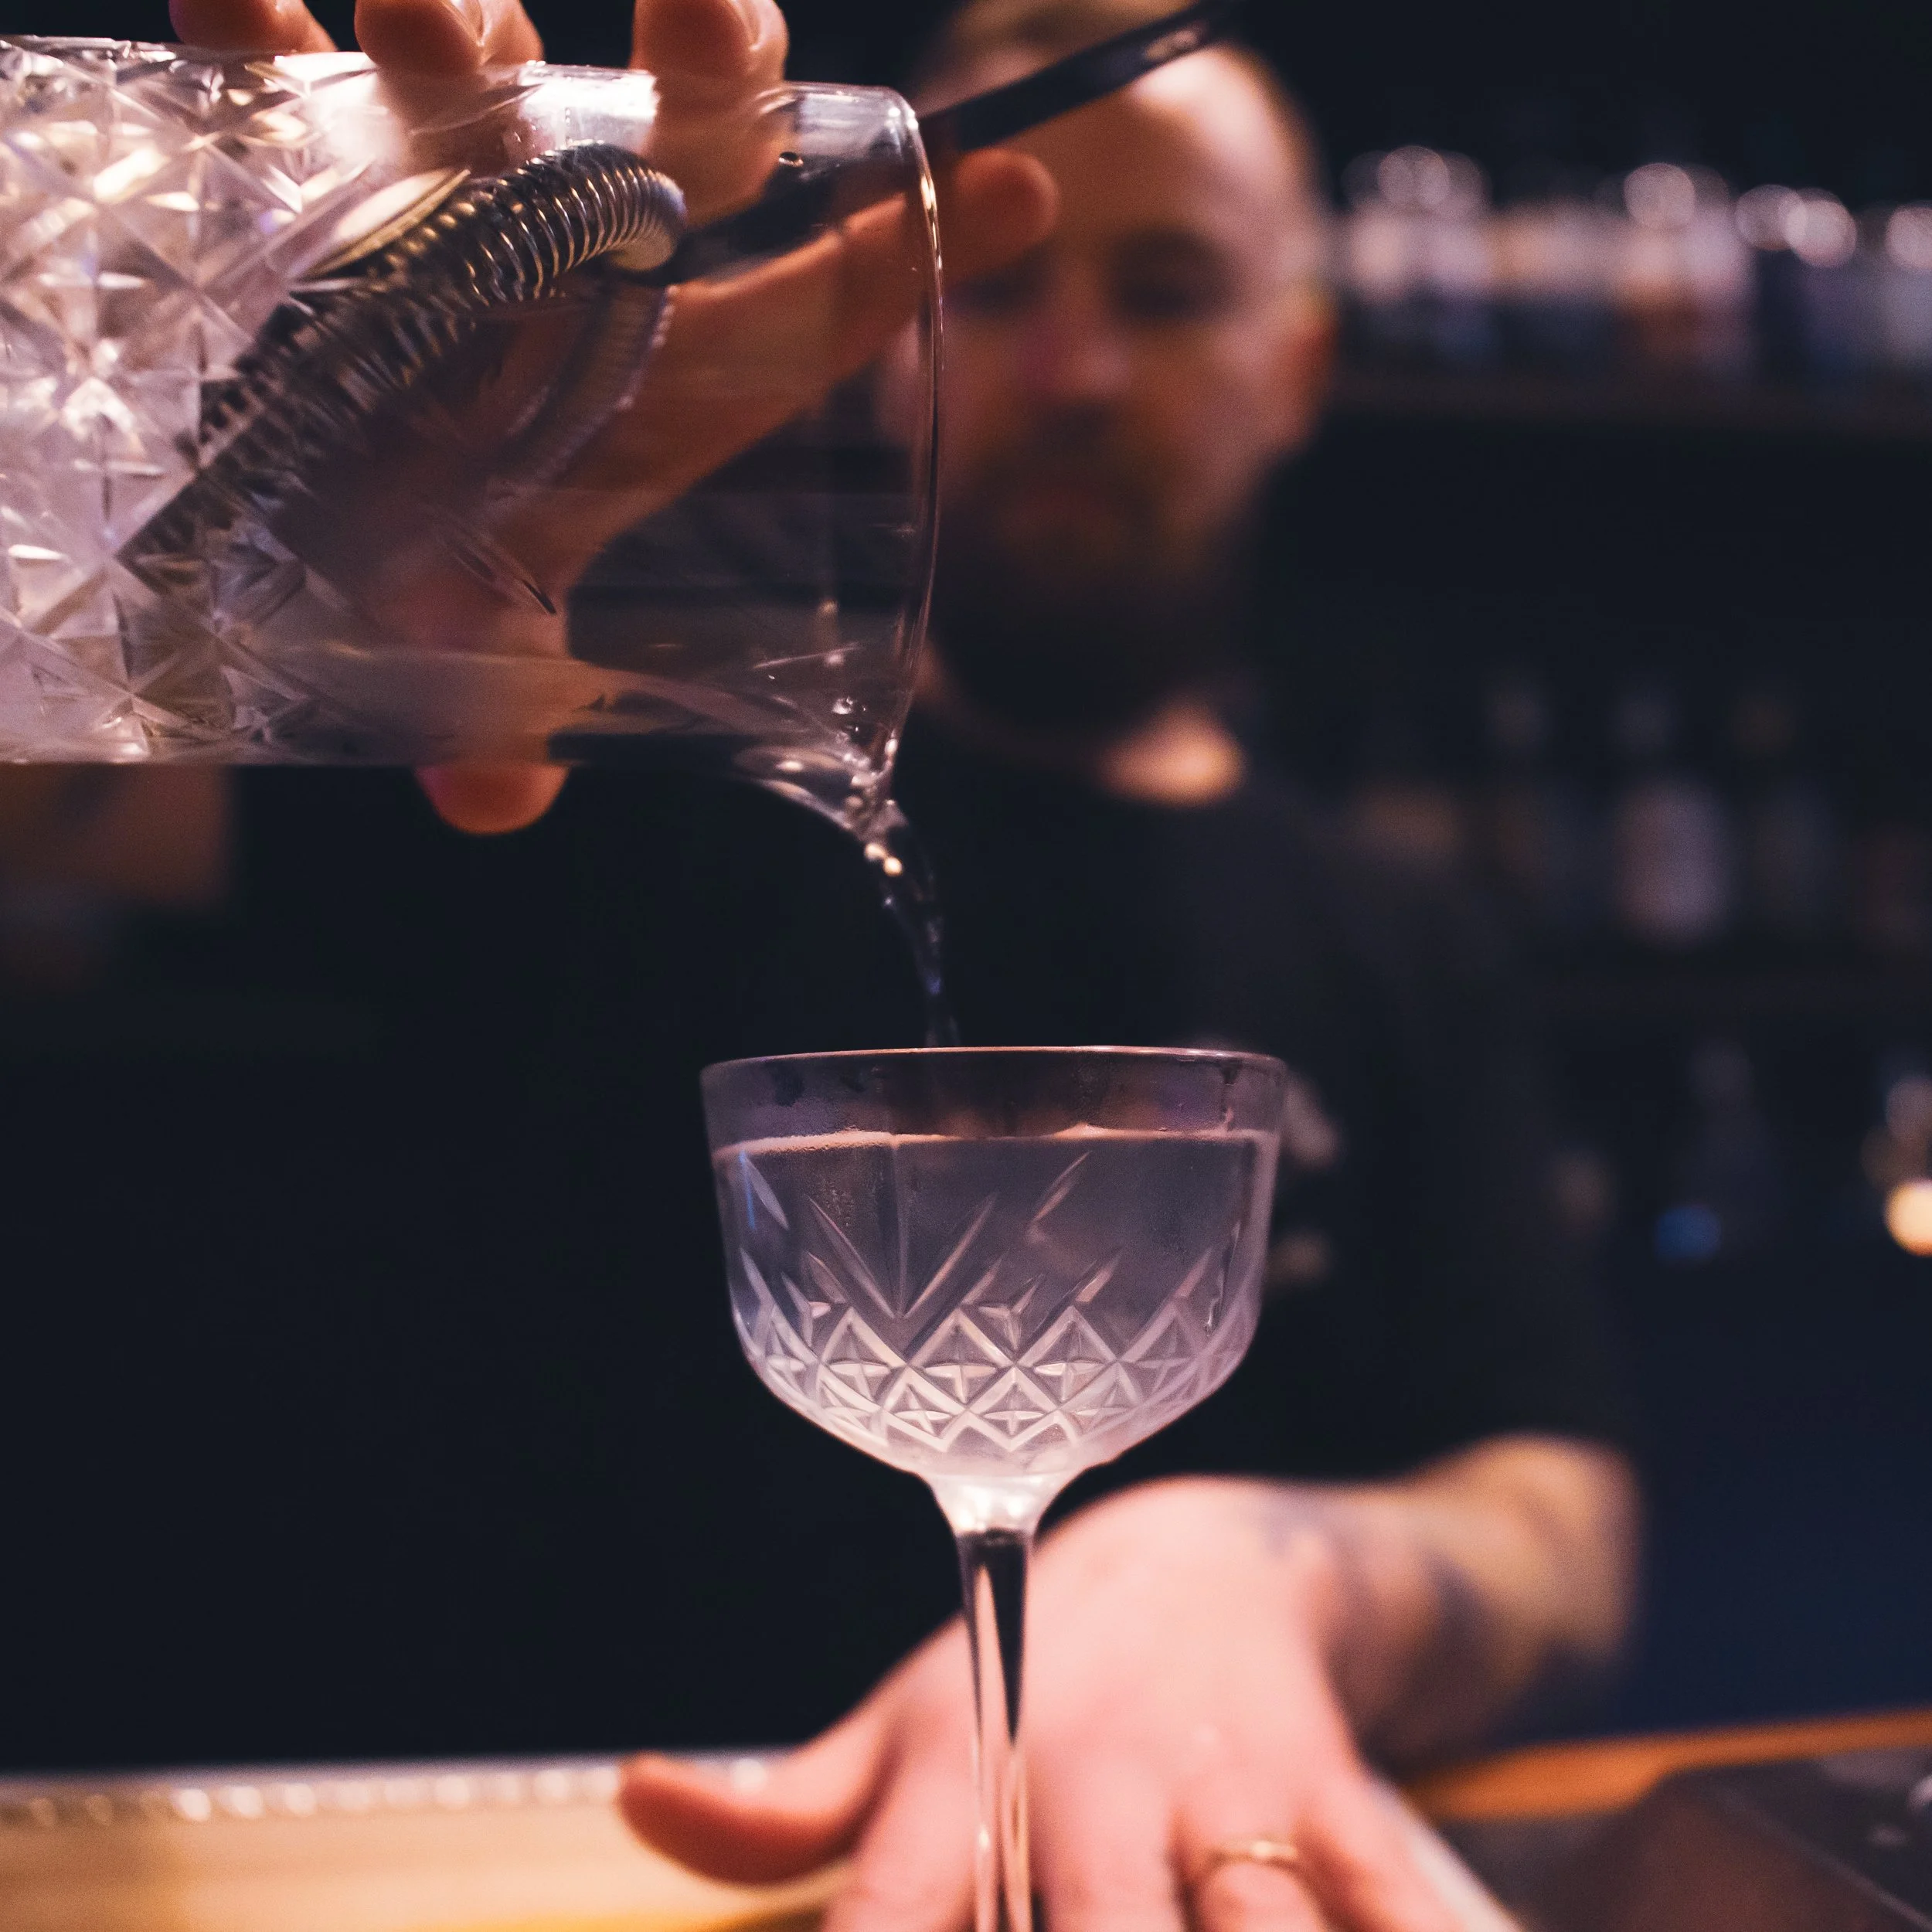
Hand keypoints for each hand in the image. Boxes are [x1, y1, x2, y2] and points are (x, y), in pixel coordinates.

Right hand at [171, 0, 1054, 833]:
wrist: (294, 493)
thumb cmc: (433, 553)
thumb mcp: (472, 624)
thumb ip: (492, 697)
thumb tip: (490, 803)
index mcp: (664, 365)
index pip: (811, 305)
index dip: (908, 250)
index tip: (1021, 189)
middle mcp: (576, 248)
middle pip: (685, 127)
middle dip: (711, 55)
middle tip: (705, 27)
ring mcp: (448, 180)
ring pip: (495, 63)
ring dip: (463, 28)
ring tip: (417, 14)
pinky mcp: (303, 145)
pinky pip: (275, 60)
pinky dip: (254, 20)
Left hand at [619, 1480, 1464, 1931]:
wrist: (1205, 1564)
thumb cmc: (1020, 1676)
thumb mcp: (899, 1728)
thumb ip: (775, 1805)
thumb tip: (635, 1793)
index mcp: (966, 1777)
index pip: (905, 1912)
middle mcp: (1092, 1788)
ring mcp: (1223, 1796)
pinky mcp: (1339, 1804)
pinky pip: (1384, 1904)